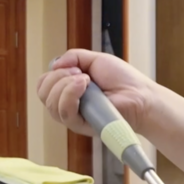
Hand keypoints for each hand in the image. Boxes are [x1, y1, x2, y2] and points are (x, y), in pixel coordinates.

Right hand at [37, 49, 156, 135]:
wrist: (140, 95)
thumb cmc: (123, 80)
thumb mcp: (95, 60)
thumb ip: (74, 57)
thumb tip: (54, 64)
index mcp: (69, 90)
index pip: (44, 85)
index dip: (53, 74)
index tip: (74, 67)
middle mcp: (68, 104)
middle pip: (43, 94)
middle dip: (58, 78)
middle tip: (81, 73)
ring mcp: (74, 117)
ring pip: (51, 103)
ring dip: (66, 85)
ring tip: (87, 80)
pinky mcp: (81, 126)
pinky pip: (65, 113)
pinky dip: (71, 95)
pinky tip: (85, 86)